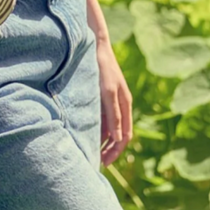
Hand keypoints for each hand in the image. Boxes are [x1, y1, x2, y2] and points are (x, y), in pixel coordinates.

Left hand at [94, 37, 132, 165]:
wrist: (94, 46)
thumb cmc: (103, 68)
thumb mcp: (108, 92)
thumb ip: (114, 115)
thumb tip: (119, 139)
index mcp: (125, 105)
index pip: (125, 136)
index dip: (115, 151)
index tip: (104, 163)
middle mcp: (119, 105)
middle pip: (117, 135)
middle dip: (108, 151)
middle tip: (95, 163)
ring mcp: (110, 102)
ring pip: (108, 129)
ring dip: (101, 142)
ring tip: (88, 153)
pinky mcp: (100, 97)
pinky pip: (100, 119)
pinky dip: (95, 130)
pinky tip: (84, 136)